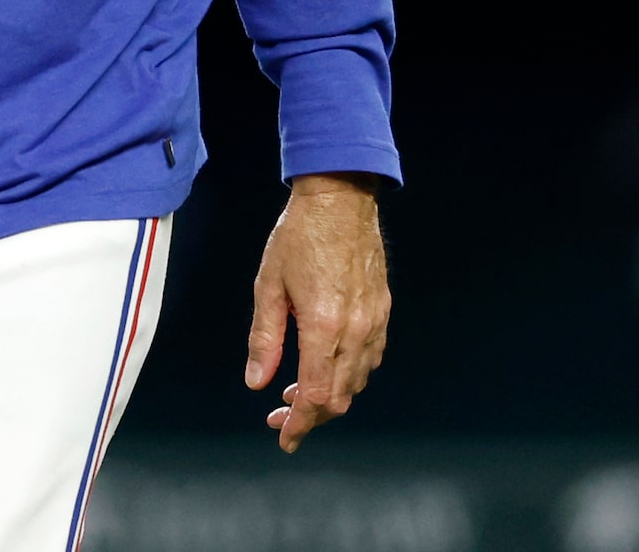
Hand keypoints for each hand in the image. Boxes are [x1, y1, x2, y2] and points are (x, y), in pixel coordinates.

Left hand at [245, 173, 391, 452]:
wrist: (340, 199)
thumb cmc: (299, 236)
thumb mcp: (268, 286)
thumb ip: (265, 338)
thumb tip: (257, 382)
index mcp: (323, 327)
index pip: (314, 395)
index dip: (299, 424)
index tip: (284, 438)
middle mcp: (354, 331)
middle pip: (338, 398)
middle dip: (310, 417)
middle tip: (281, 419)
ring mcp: (373, 322)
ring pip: (357, 383)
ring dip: (329, 398)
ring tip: (296, 394)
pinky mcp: (382, 312)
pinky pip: (369, 359)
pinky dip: (348, 376)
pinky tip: (325, 368)